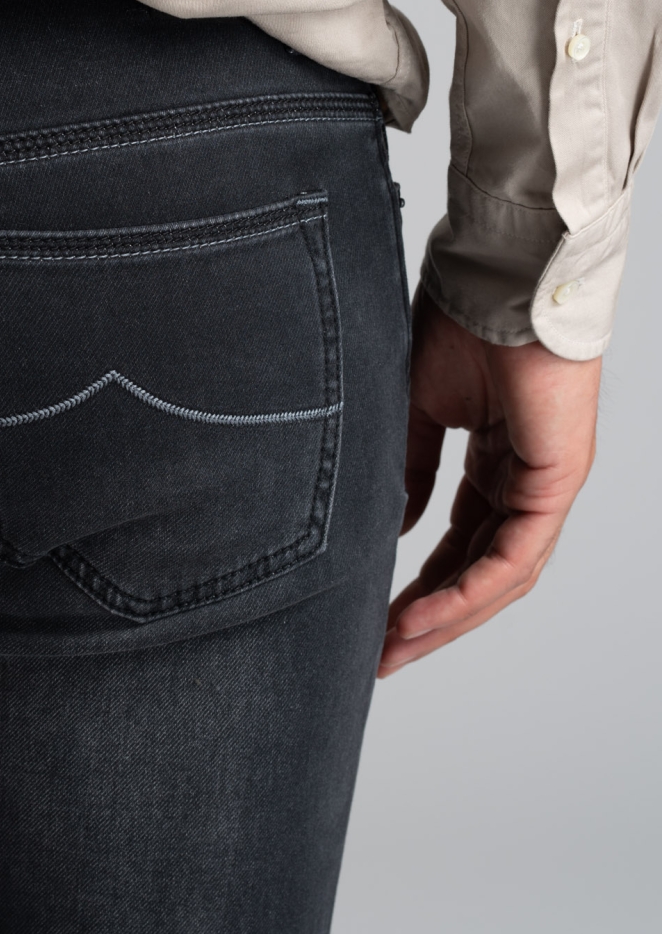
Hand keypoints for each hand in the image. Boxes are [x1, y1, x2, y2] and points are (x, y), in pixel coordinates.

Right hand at [378, 289, 599, 676]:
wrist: (494, 279)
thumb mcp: (414, 409)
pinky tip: (424, 614)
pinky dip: (469, 591)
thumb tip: (400, 523)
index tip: (375, 619)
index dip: (420, 585)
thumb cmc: (458, 323)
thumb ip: (409, 468)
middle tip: (382, 654)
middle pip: (479, 570)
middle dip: (430, 617)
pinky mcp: (558, 480)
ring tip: (394, 645)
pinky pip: (515, 556)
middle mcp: (523, 479)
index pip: (460, 541)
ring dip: (446, 617)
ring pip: (500, 576)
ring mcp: (545, 483)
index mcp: (493, 460)